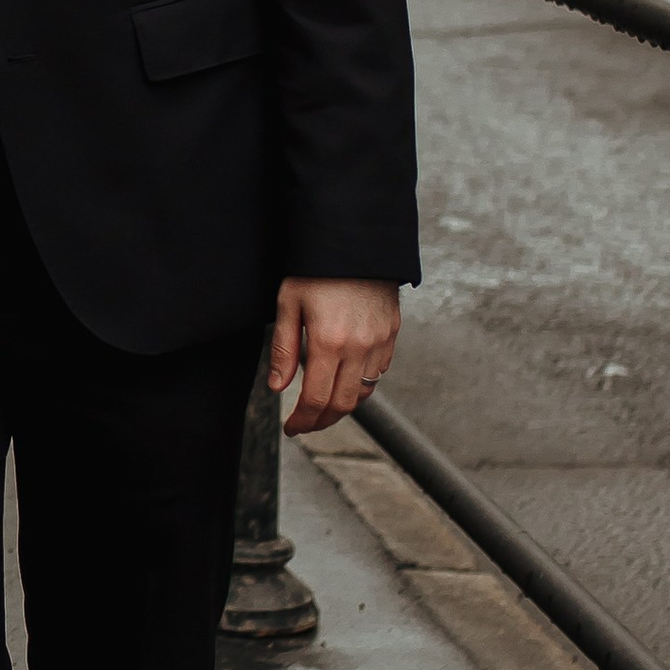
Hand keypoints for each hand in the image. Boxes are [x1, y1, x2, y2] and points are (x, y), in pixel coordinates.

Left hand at [270, 276, 401, 436]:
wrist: (356, 241)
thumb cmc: (316, 269)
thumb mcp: (289, 303)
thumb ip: (284, 349)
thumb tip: (278, 388)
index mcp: (329, 342)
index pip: (317, 399)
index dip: (303, 421)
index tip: (291, 428)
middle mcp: (359, 347)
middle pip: (343, 405)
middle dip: (322, 422)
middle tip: (305, 424)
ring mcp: (379, 342)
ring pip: (363, 392)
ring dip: (342, 405)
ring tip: (322, 405)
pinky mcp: (391, 334)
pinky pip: (379, 372)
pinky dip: (361, 385)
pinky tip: (344, 379)